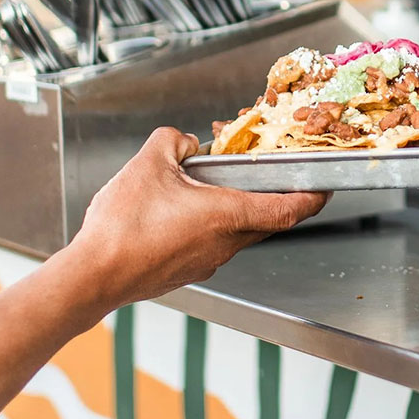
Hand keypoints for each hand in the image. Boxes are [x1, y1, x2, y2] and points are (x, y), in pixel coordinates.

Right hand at [65, 128, 326, 306]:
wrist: (94, 276)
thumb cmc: (123, 228)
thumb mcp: (148, 162)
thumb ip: (173, 141)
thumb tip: (184, 142)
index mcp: (227, 216)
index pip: (288, 210)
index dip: (312, 198)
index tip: (325, 189)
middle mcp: (225, 244)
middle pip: (264, 221)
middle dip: (270, 198)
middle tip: (268, 176)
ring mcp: (206, 262)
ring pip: (236, 232)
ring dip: (233, 210)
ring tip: (212, 187)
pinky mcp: (186, 271)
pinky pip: (210, 244)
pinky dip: (209, 226)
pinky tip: (181, 211)